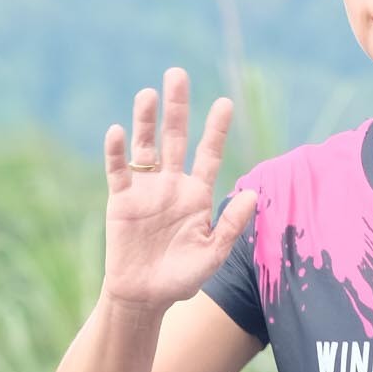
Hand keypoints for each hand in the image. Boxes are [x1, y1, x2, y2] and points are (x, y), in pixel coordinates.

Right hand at [101, 69, 257, 312]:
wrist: (144, 297)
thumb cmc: (181, 279)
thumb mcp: (213, 254)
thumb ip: (232, 224)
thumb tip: (255, 193)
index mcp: (198, 195)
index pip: (209, 154)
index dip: (216, 129)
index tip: (225, 102)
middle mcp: (172, 185)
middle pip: (175, 138)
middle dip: (178, 107)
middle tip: (178, 74)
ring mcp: (146, 190)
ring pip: (146, 147)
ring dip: (146, 120)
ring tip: (149, 93)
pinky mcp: (121, 200)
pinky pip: (118, 170)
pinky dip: (116, 151)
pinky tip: (117, 131)